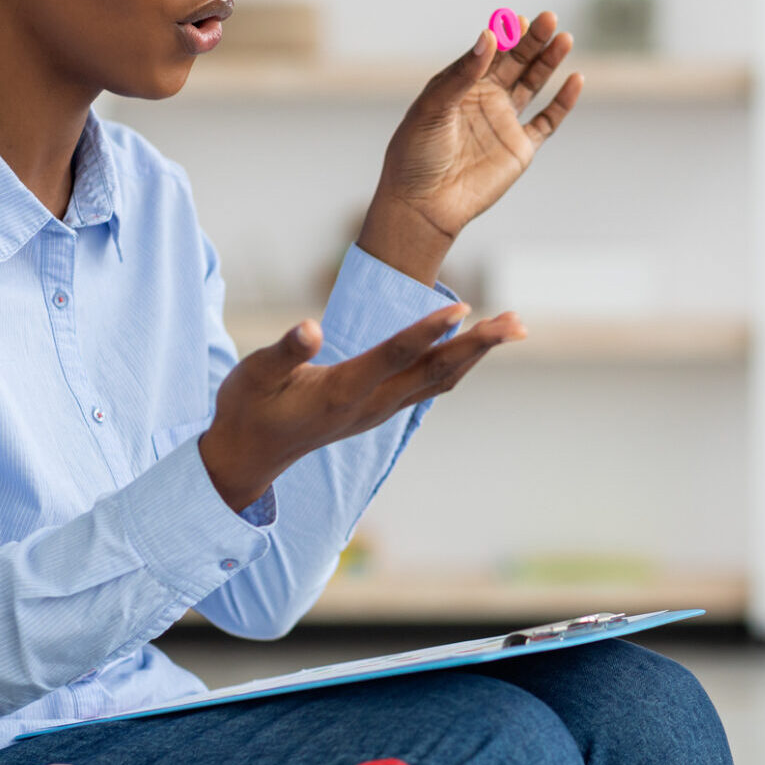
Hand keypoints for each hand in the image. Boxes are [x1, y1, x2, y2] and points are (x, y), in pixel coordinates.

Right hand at [196, 304, 525, 511]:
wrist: (250, 457)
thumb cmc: (247, 408)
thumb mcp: (253, 376)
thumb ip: (283, 351)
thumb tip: (310, 326)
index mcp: (341, 392)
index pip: (394, 355)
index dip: (428, 331)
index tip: (462, 308)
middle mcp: (370, 404)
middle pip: (435, 372)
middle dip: (479, 345)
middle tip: (517, 321)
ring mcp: (379, 410)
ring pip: (440, 380)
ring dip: (478, 353)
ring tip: (512, 326)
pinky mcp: (380, 410)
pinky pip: (430, 385)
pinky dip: (459, 363)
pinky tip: (474, 345)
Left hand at [359, 11, 582, 283]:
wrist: (423, 205)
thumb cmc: (416, 155)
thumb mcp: (433, 108)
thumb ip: (462, 74)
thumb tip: (489, 36)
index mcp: (459, 85)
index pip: (488, 52)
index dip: (505, 35)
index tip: (518, 19)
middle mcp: (484, 99)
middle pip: (515, 62)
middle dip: (532, 40)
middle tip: (549, 18)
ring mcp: (503, 122)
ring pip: (533, 84)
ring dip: (549, 61)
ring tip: (565, 38)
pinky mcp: (520, 148)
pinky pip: (547, 121)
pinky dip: (562, 102)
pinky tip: (575, 80)